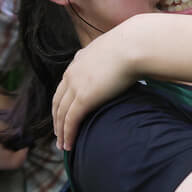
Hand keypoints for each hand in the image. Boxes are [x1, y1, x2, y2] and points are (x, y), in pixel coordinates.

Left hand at [52, 23, 138, 150]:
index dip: (63, 100)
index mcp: (80, 61)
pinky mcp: (84, 98)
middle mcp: (73, 73)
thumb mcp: (118, 49)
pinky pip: (71, 120)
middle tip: (59, 133)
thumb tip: (130, 61)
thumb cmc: (134, 46)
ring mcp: (76, 86)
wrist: (133, 46)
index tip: (64, 112)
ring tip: (62, 145)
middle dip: (57, 118)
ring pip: (61, 113)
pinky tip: (68, 145)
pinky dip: (67, 134)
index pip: (65, 84)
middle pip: (58, 101)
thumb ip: (115, 57)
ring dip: (60, 130)